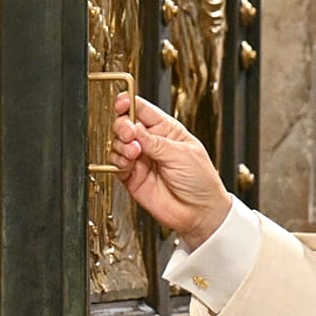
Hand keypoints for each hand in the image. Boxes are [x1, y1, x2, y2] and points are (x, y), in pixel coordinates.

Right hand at [109, 93, 231, 249]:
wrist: (199, 212)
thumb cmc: (201, 181)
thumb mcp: (182, 155)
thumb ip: (155, 142)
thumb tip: (133, 127)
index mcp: (168, 131)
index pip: (144, 110)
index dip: (129, 104)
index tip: (121, 103)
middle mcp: (152, 143)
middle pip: (126, 125)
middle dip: (123, 126)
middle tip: (129, 134)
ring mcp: (141, 159)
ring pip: (118, 143)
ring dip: (121, 145)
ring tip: (135, 153)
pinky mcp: (131, 176)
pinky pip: (114, 164)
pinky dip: (117, 161)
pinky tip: (127, 164)